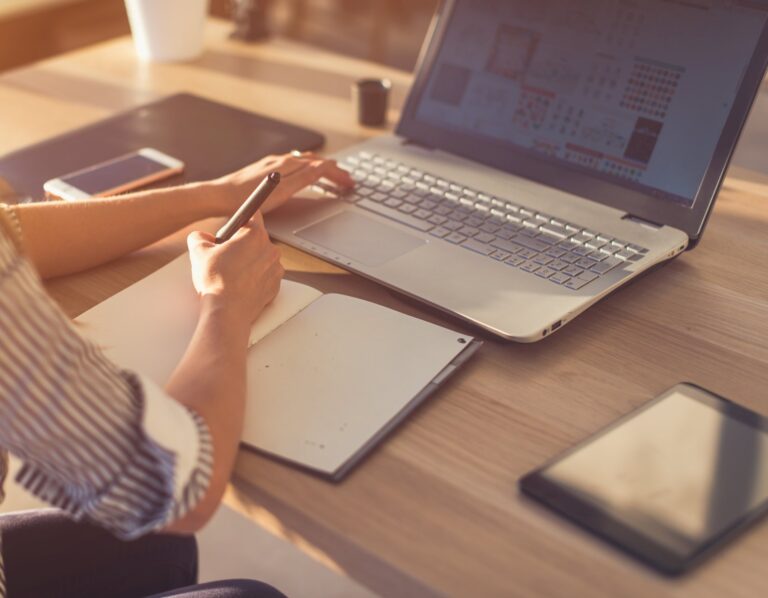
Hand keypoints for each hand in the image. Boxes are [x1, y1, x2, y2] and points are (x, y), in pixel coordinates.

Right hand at [187, 212, 283, 324]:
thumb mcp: (198, 252)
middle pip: (256, 238)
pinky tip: (240, 284)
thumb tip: (202, 237)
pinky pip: (265, 275)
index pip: (252, 213)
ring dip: (249, 261)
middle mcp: (271, 249)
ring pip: (261, 257)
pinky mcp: (276, 286)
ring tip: (231, 272)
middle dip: (241, 243)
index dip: (241, 217)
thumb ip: (199, 237)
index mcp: (255, 234)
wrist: (227, 313)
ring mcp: (276, 269)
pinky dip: (255, 277)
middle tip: (225, 254)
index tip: (236, 222)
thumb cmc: (215, 281)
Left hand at [209, 151, 353, 215]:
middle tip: (347, 180)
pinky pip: (292, 165)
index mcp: (287, 165)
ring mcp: (272, 164)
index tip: (350, 184)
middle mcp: (281, 161)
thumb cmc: (246, 199)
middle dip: (333, 171)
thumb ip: (303, 178)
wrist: (218, 197)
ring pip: (304, 162)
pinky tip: (303, 173)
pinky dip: (307, 168)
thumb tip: (322, 166)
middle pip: (315, 162)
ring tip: (331, 174)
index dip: (338, 175)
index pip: (321, 166)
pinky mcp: (264, 171)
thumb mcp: (280, 192)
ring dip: (321, 168)